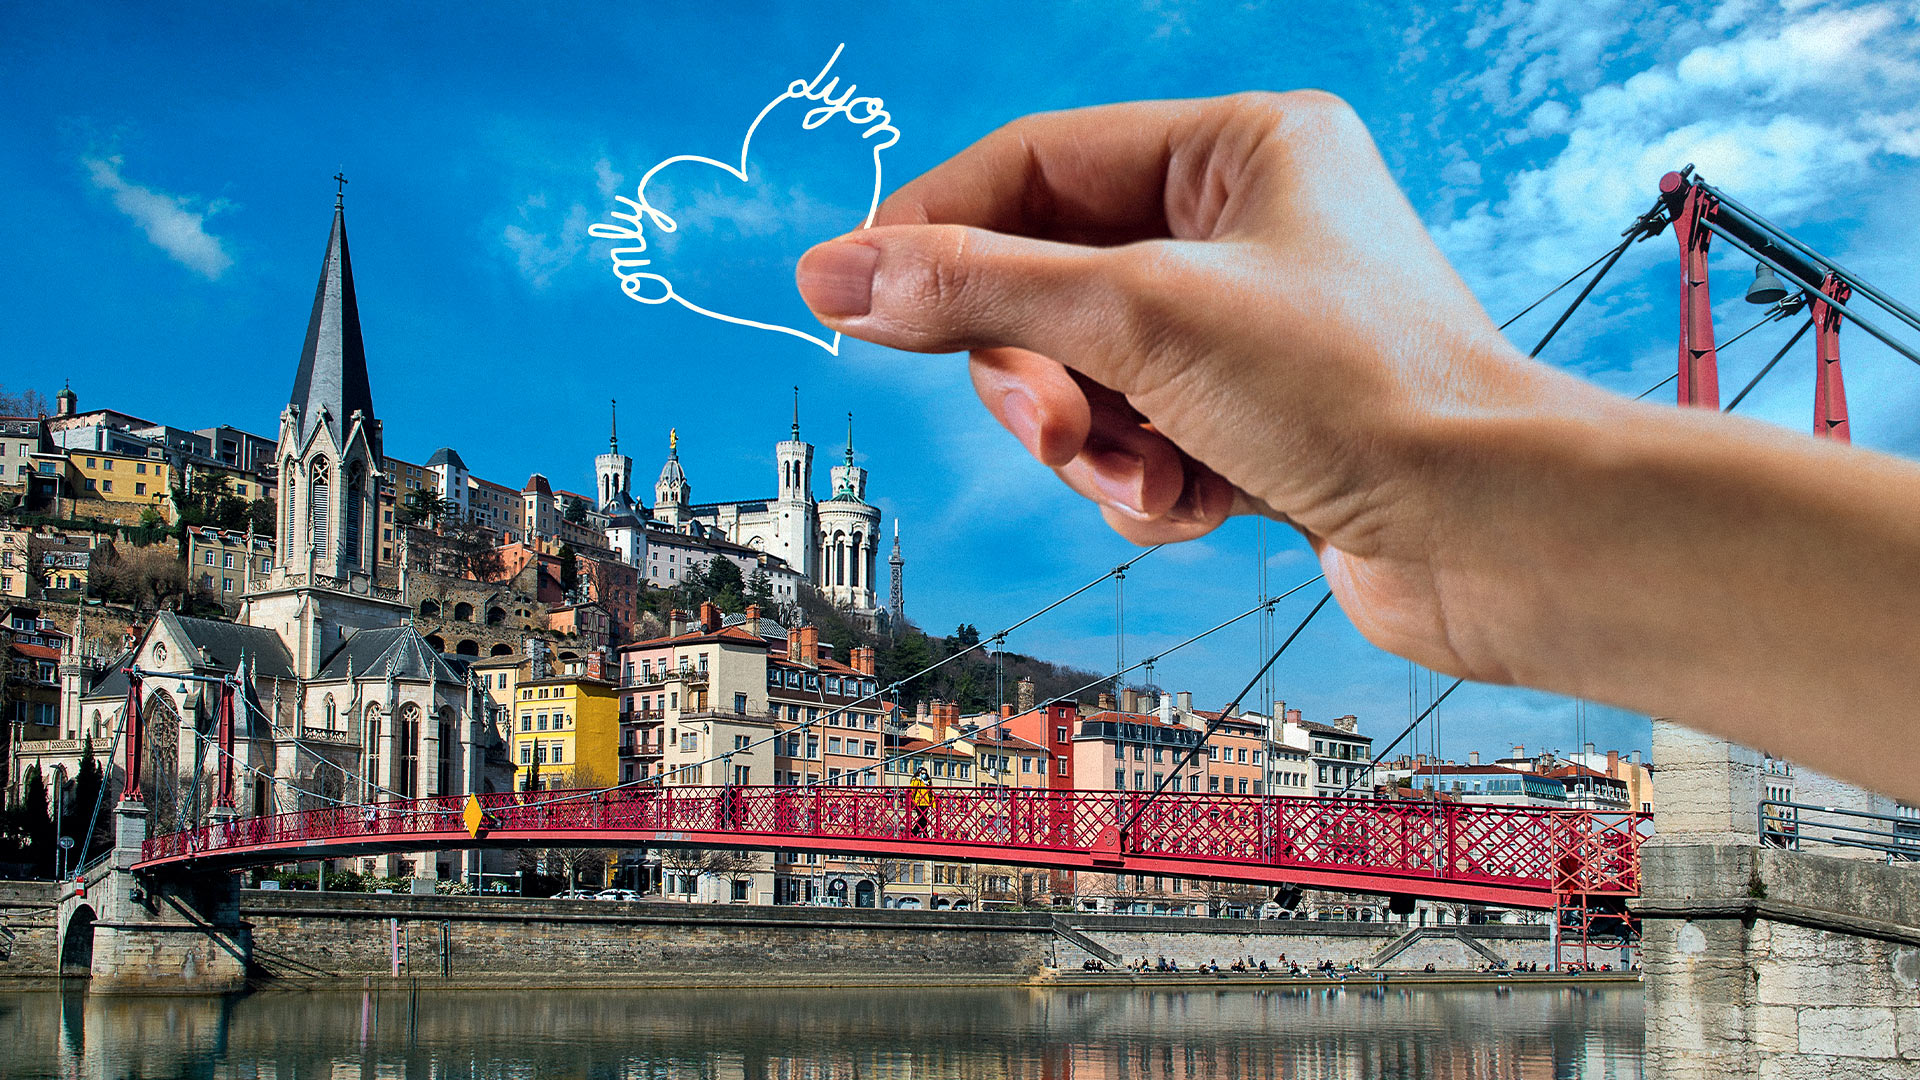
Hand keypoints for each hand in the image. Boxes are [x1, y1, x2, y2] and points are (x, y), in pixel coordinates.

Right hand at [795, 92, 1593, 681]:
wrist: (1497, 536)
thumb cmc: (1362, 392)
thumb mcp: (1141, 319)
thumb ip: (978, 289)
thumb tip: (833, 272)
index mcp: (1239, 149)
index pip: (1034, 163)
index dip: (935, 228)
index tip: (849, 294)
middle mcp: (1244, 227)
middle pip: (1048, 285)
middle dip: (1039, 376)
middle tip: (1053, 431)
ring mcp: (1249, 330)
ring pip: (1087, 378)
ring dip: (1097, 447)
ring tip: (1153, 482)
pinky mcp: (1258, 422)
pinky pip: (1140, 441)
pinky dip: (1149, 485)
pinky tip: (1207, 508)